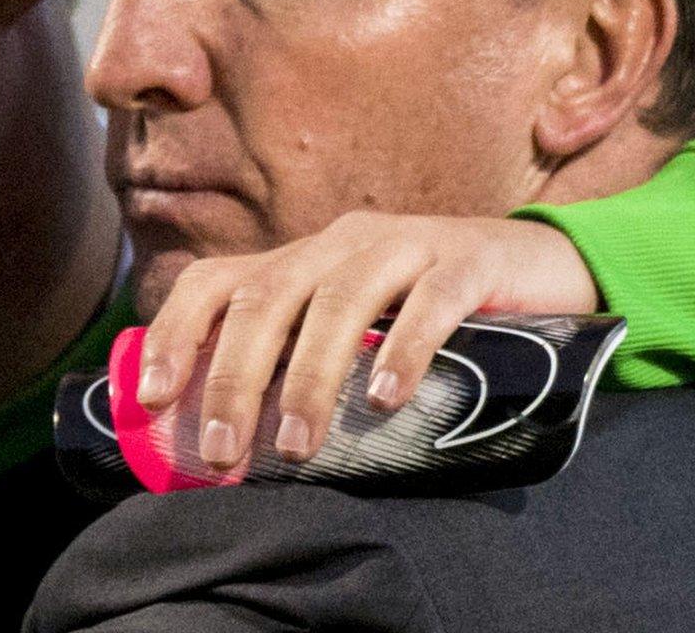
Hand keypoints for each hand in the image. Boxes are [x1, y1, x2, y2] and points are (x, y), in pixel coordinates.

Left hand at [135, 213, 597, 468]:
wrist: (542, 267)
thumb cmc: (431, 312)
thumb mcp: (353, 328)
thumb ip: (298, 362)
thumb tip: (226, 442)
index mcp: (303, 258)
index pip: (216, 280)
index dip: (177, 334)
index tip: (152, 399)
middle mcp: (343, 242)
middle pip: (268, 298)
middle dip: (234, 379)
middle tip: (224, 453)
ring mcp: (408, 245)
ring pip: (340, 301)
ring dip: (310, 377)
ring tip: (295, 444)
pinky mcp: (469, 262)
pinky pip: (430, 303)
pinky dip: (403, 349)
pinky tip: (384, 397)